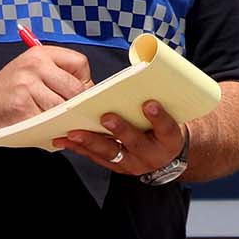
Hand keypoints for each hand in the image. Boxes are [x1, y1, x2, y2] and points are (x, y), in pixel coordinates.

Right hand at [0, 45, 92, 131]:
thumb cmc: (11, 89)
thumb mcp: (32, 70)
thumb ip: (59, 74)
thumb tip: (91, 91)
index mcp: (40, 54)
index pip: (79, 63)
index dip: (84, 80)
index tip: (80, 92)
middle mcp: (34, 67)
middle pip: (75, 88)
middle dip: (78, 103)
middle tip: (76, 112)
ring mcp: (28, 88)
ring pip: (64, 107)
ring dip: (67, 118)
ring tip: (63, 121)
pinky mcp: (24, 110)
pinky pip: (50, 122)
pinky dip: (55, 128)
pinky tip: (50, 128)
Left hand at [54, 100, 183, 176]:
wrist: (165, 155)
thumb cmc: (164, 127)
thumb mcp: (172, 115)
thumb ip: (161, 100)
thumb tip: (146, 71)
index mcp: (170, 140)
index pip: (167, 128)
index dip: (159, 117)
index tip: (150, 104)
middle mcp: (152, 155)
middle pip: (136, 143)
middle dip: (120, 130)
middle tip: (106, 117)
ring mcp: (133, 163)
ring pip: (112, 153)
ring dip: (91, 142)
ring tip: (74, 132)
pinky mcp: (118, 167)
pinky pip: (97, 158)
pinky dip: (80, 148)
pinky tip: (66, 139)